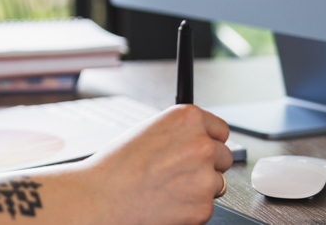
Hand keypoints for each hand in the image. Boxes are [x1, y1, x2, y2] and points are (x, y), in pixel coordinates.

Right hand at [83, 105, 232, 224]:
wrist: (102, 197)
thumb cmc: (117, 166)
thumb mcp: (148, 130)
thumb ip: (179, 132)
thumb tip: (194, 138)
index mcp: (187, 118)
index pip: (220, 129)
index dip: (208, 140)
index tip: (200, 147)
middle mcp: (202, 144)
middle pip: (223, 156)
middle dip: (207, 165)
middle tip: (180, 171)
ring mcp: (205, 177)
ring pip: (217, 183)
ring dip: (199, 187)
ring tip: (167, 187)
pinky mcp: (203, 207)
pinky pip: (206, 206)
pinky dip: (191, 207)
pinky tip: (167, 202)